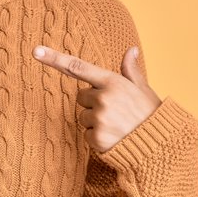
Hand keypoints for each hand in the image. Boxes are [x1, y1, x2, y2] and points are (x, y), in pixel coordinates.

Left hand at [32, 45, 161, 152]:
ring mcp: (100, 118)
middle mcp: (104, 98)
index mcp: (113, 82)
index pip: (78, 67)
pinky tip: (115, 138)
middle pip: (81, 97)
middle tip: (116, 112)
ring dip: (96, 122)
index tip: (36, 51)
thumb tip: (131, 49)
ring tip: (118, 126)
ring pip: (83, 117)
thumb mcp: (143, 89)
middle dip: (93, 104)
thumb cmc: (150, 115)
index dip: (54, 59)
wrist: (161, 147)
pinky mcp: (97, 138)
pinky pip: (86, 135)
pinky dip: (98, 139)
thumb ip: (131, 70)